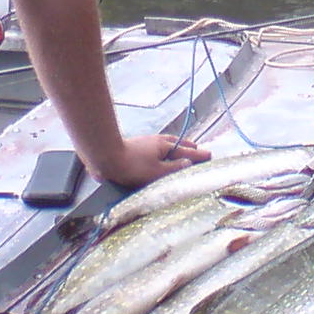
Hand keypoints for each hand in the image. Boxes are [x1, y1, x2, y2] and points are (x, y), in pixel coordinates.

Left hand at [92, 134, 210, 188]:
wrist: (105, 156)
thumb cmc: (131, 166)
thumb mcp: (156, 172)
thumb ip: (174, 168)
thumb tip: (188, 163)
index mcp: (165, 146)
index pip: (187, 152)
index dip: (198, 155)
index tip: (209, 156)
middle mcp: (157, 141)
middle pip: (178, 143)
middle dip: (189, 148)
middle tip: (198, 150)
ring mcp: (146, 142)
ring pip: (166, 144)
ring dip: (176, 147)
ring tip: (181, 151)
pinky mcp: (136, 146)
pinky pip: (157, 146)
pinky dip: (165, 149)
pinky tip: (159, 155)